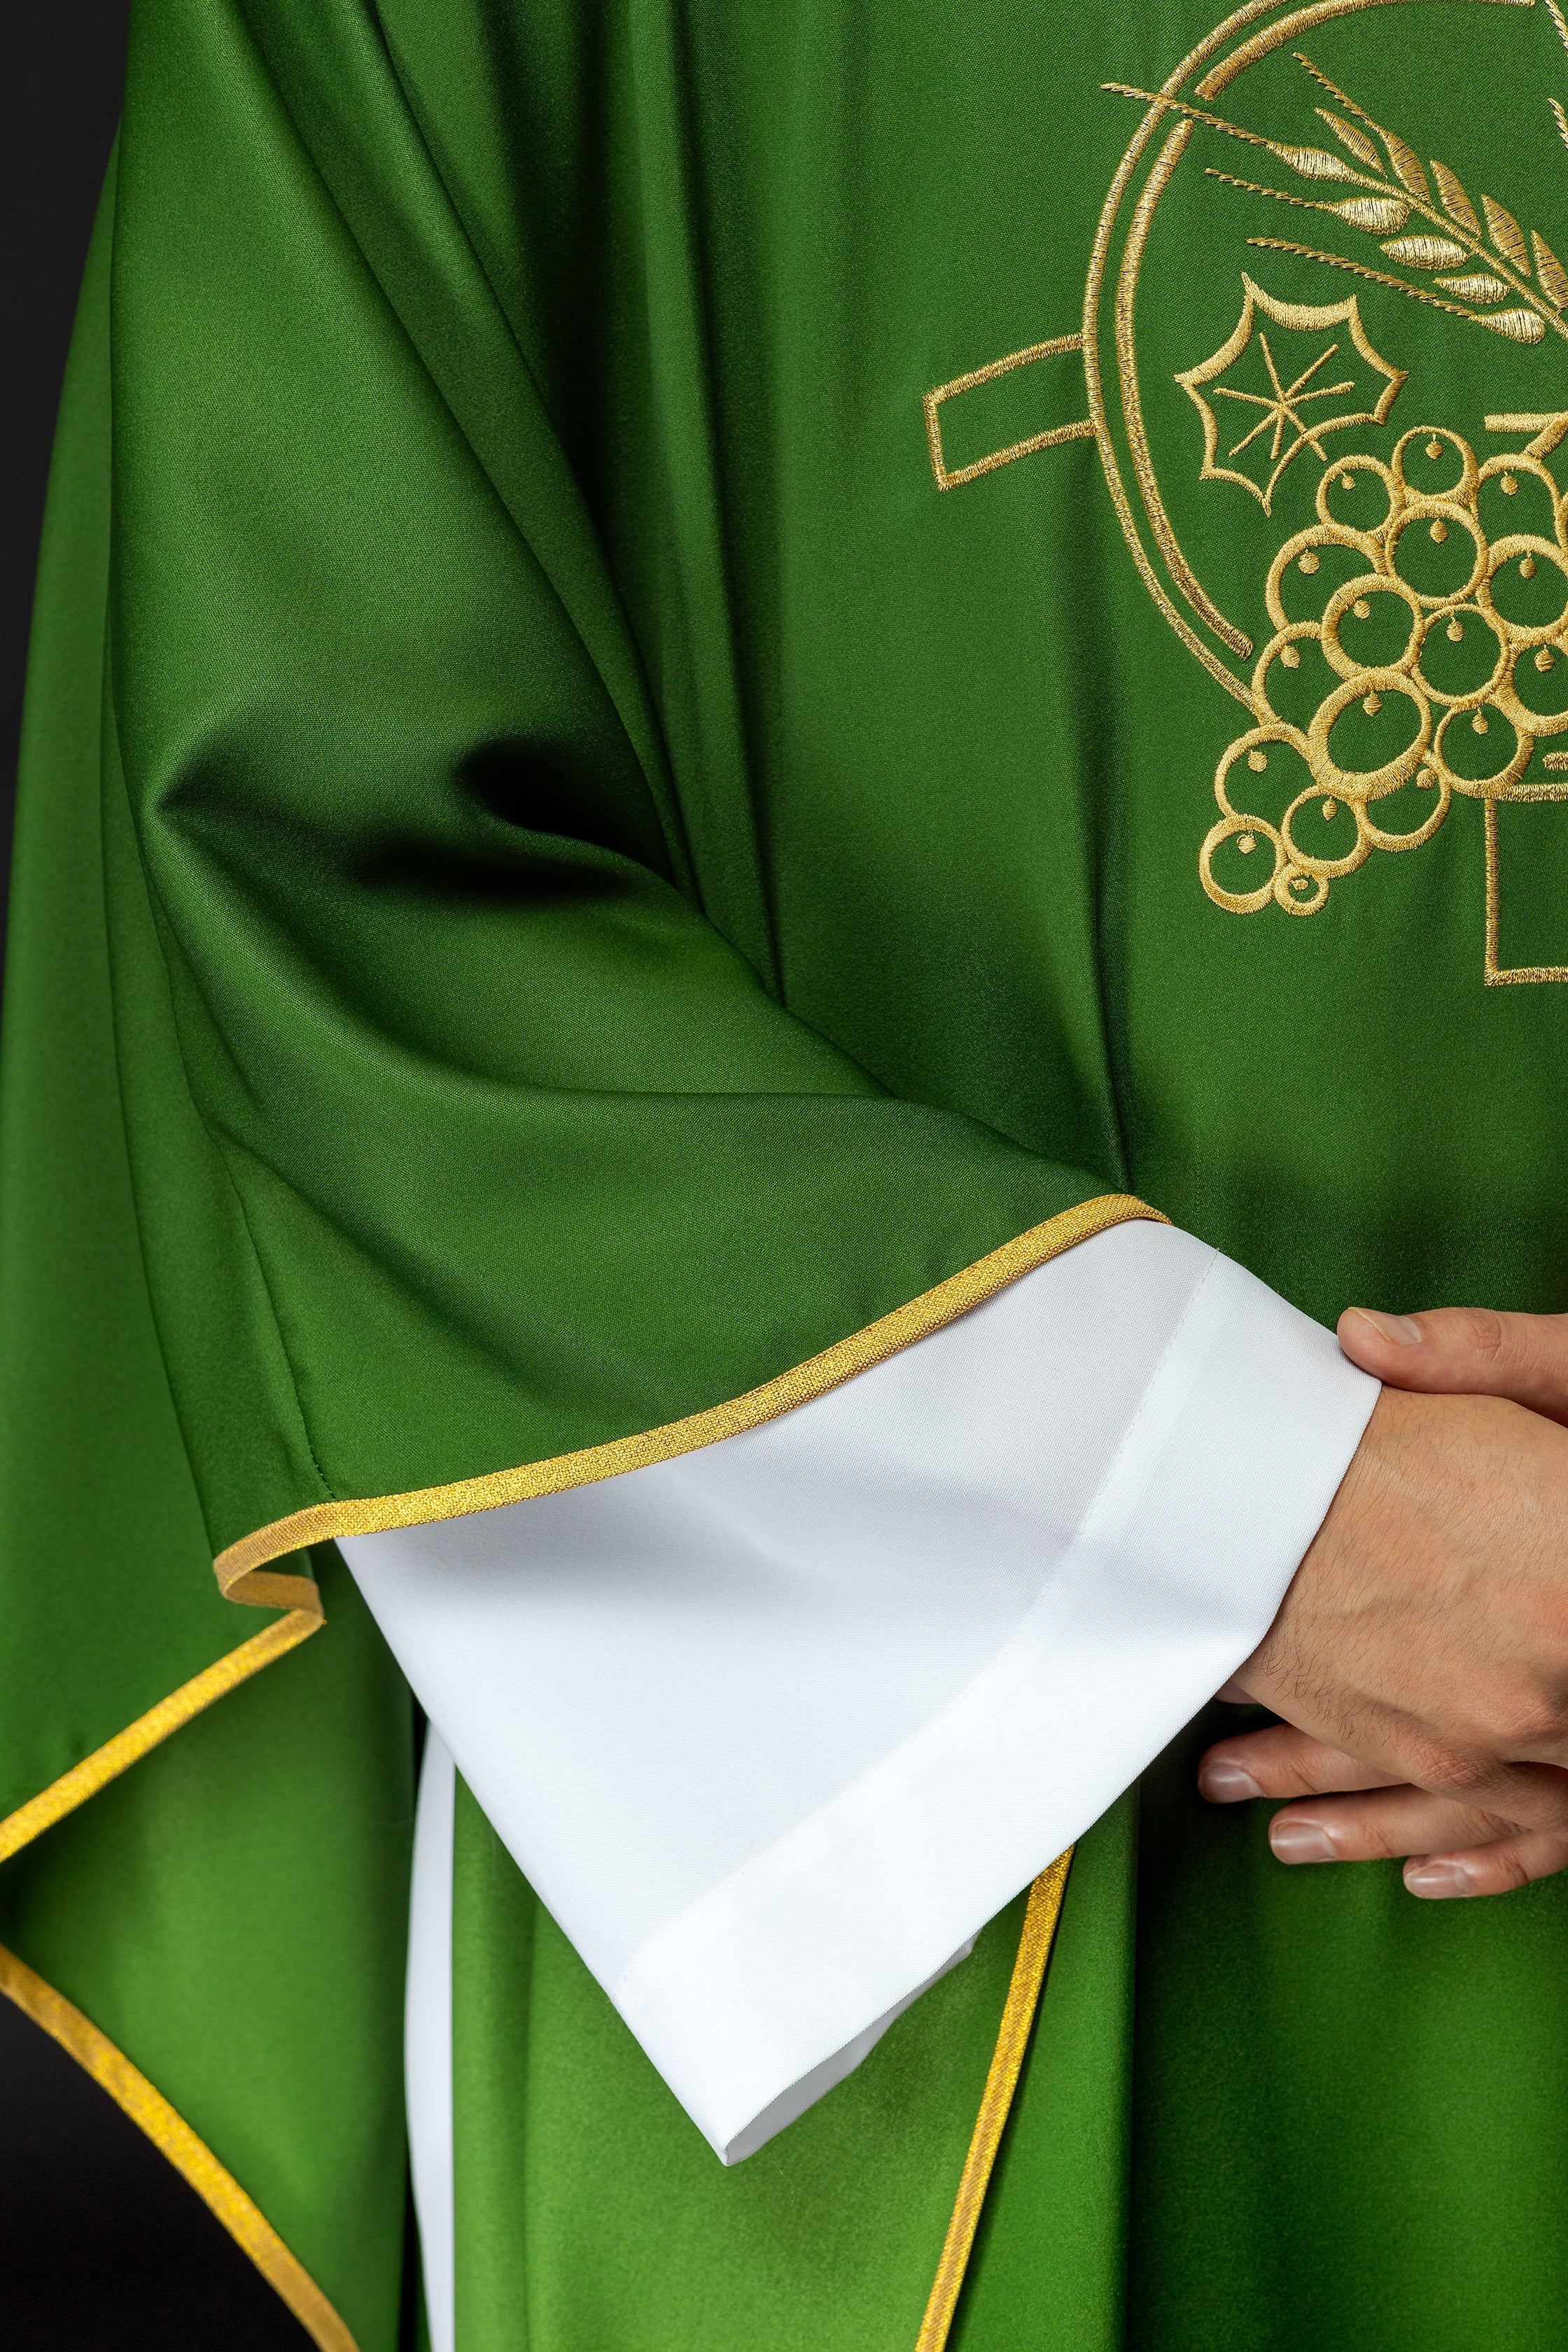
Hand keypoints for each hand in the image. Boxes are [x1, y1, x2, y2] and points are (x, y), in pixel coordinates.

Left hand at [1200, 1304, 1567, 1898]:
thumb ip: (1483, 1356)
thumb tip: (1361, 1337)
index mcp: (1539, 1573)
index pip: (1389, 1636)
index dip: (1293, 1670)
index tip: (1216, 1677)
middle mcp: (1556, 1671)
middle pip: (1421, 1735)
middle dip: (1314, 1761)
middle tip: (1219, 1774)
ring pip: (1474, 1801)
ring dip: (1372, 1824)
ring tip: (1278, 1837)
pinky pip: (1556, 1831)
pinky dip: (1490, 1861)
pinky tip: (1423, 1877)